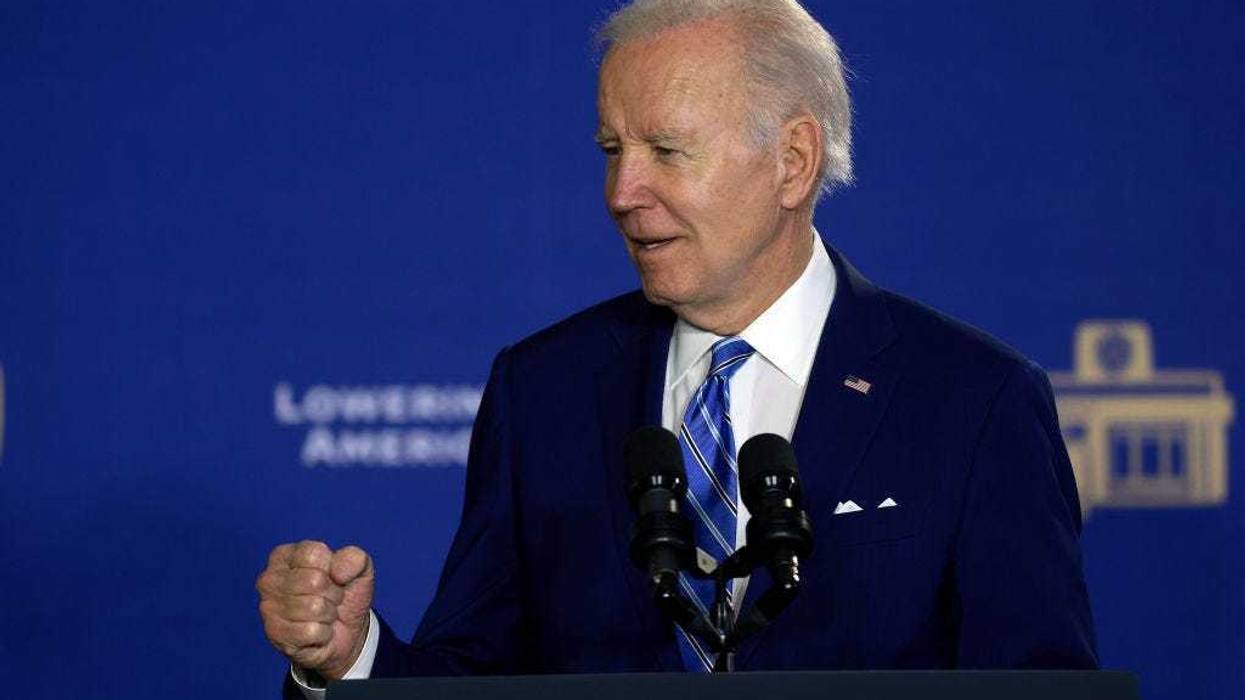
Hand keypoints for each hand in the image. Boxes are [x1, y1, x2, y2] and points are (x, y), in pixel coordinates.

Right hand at [256, 541, 374, 679]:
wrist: (347, 631)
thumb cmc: (346, 594)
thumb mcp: (359, 569)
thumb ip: (354, 558)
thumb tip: (337, 571)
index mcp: (285, 555)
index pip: (314, 554)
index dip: (334, 569)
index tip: (333, 577)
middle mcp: (270, 579)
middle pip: (314, 580)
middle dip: (333, 593)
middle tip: (331, 599)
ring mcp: (268, 607)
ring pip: (314, 607)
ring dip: (328, 614)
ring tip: (324, 614)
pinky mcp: (274, 634)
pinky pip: (311, 631)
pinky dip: (323, 633)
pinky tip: (317, 631)